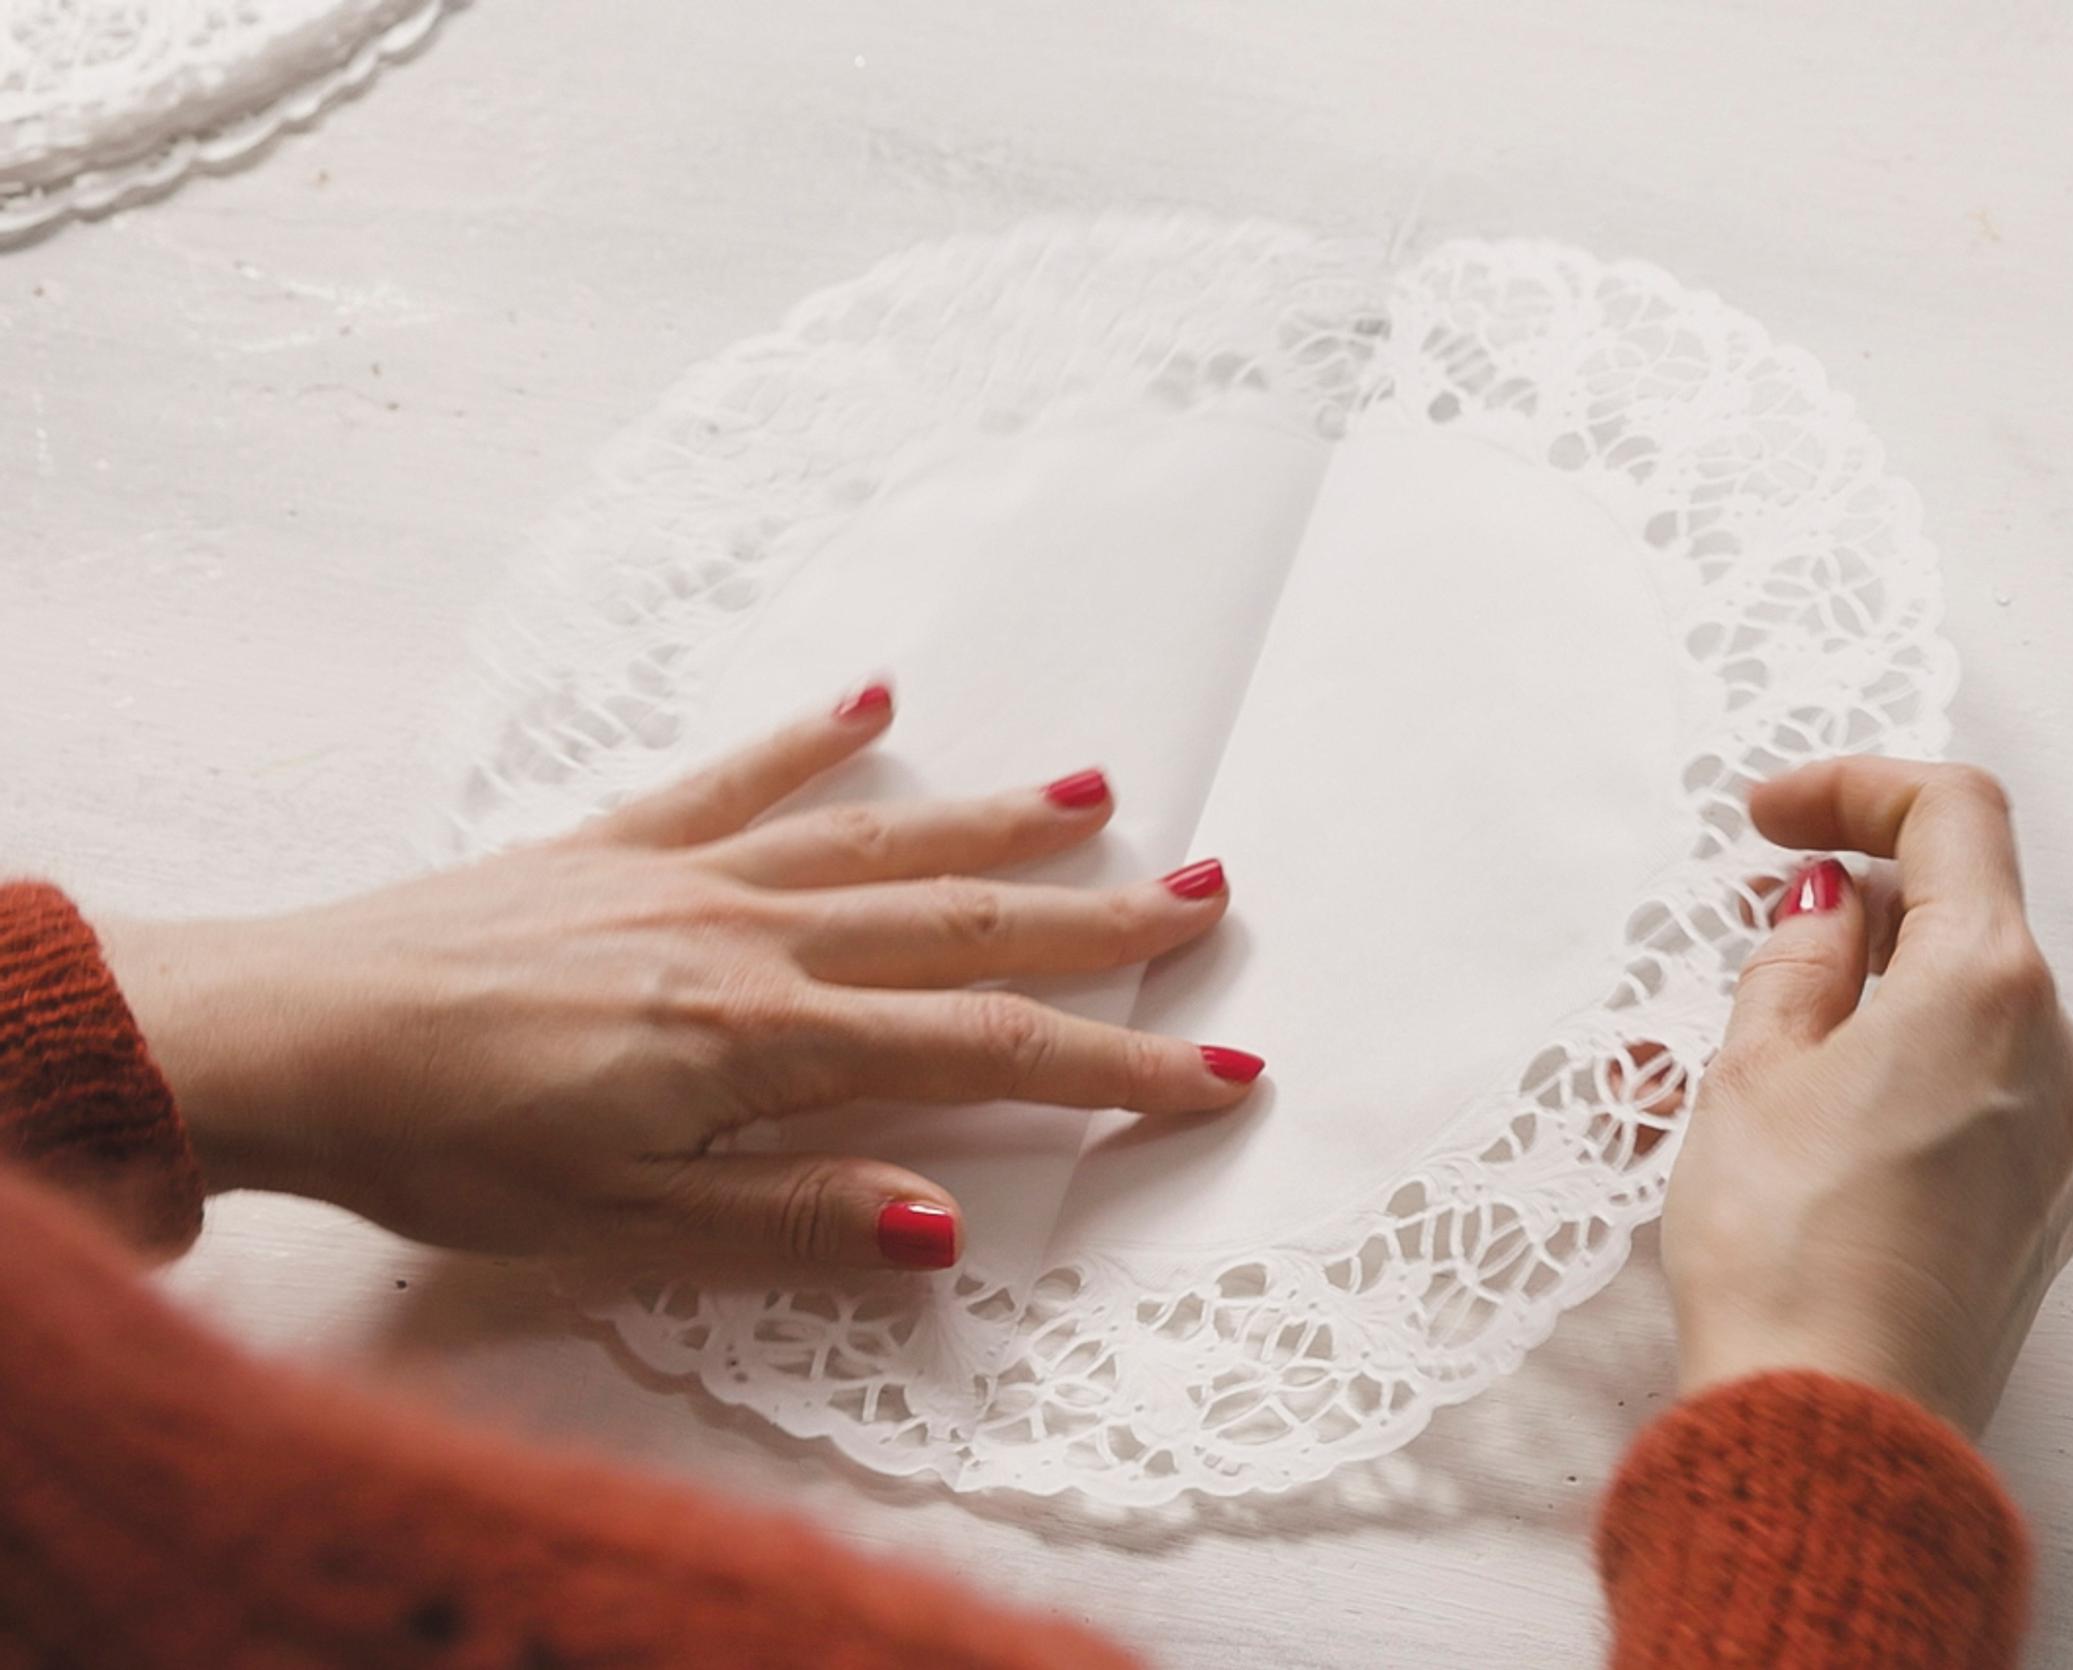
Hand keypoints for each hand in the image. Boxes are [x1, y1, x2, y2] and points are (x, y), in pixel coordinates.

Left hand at [99, 684, 1263, 1274]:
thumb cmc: (436, 1148)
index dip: (1114, 1061)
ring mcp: (681, 875)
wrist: (280, 1037)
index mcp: (760, 1039)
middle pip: (962, 923)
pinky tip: (873, 698)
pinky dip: (808, 738)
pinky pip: (733, 778)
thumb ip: (793, 1216)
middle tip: (1209, 893)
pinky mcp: (611, 843)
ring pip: (877, 840)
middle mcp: (746, 936)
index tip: (1220, 1065)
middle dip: (1098, 916)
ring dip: (995, 820)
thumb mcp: (620, 1222)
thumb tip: (945, 1224)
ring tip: (1098, 789)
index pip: (983, 1049)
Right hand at [1660, 758, 2072, 1433]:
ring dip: (1858, 1003)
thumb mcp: (1750, 1073)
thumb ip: (1795, 964)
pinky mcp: (2039, 1213)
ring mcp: (2061, 1142)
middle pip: (1963, 919)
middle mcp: (2055, 1053)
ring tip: (1730, 1057)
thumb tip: (1826, 908)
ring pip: (1960, 1018)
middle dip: (1851, 908)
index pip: (1952, 814)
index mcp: (1987, 986)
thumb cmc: (1784, 1250)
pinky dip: (1890, 1080)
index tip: (1768, 820)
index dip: (1853, 787)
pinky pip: (1969, 1102)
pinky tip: (1792, 1130)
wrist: (1833, 1435)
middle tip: (1743, 934)